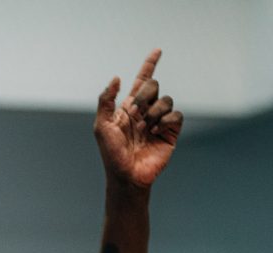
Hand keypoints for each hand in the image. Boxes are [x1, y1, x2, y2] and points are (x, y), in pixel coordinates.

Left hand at [94, 50, 182, 187]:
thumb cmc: (112, 154)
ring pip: (165, 100)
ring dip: (153, 113)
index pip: (142, 81)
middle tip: (135, 114)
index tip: (157, 51)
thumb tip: (117, 78)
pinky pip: (175, 115)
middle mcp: (146, 111)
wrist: (127, 176)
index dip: (149, 65)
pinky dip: (165, 121)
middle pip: (153, 85)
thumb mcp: (101, 126)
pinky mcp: (170, 132)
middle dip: (144, 96)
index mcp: (130, 107)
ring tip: (145, 130)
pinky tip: (155, 133)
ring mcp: (159, 121)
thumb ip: (106, 100)